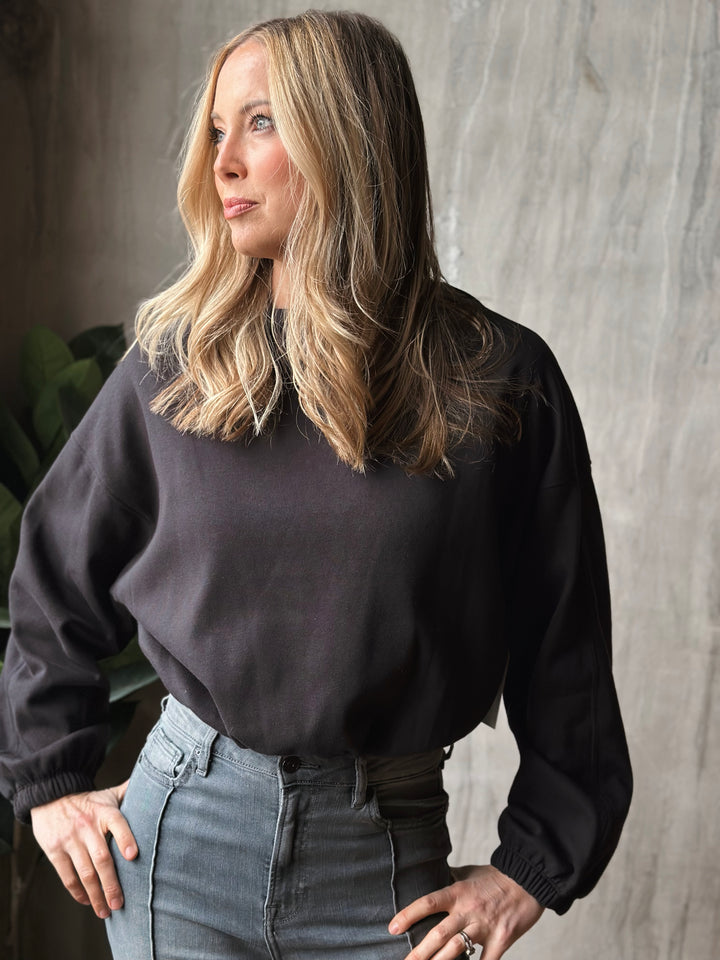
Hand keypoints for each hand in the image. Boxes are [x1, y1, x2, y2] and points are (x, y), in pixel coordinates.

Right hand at [30, 781, 136, 918]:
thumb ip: (130, 793)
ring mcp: (70, 840)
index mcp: (104, 812)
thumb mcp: (109, 794)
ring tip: (106, 911)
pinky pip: (67, 876)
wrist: (50, 796)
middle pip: (101, 858)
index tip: (133, 856)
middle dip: (111, 884)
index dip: (126, 839)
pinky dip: (77, 892)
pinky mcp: (54, 851)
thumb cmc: (88, 801)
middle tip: (120, 903)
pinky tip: (87, 901)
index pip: (118, 824)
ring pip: (84, 873)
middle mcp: (87, 826)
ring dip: (95, 895)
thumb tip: (156, 781)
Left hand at [388, 864, 543, 959]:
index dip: (409, 914)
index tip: (393, 928)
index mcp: (458, 892)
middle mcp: (468, 910)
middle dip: (420, 952)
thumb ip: (450, 879)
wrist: (528, 879)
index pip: (428, 903)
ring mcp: (484, 926)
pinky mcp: (501, 940)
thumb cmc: (495, 876)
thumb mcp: (468, 873)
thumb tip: (432, 876)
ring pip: (457, 949)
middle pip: (439, 934)